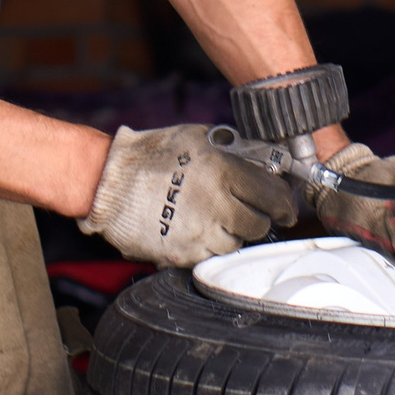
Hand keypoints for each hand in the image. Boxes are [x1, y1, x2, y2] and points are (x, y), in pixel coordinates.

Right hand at [79, 124, 299, 267]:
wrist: (109, 182)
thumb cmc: (153, 154)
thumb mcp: (199, 138)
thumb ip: (235, 151)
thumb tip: (263, 162)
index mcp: (223, 172)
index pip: (272, 195)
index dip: (283, 204)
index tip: (285, 209)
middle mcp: (216, 205)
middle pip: (258, 225)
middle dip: (259, 220)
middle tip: (252, 214)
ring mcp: (199, 233)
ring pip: (235, 244)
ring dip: (233, 234)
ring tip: (218, 219)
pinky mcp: (182, 255)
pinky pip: (209, 256)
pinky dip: (209, 246)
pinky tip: (199, 230)